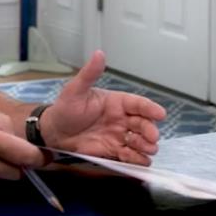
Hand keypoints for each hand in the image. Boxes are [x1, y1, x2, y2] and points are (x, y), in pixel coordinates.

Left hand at [40, 51, 166, 164]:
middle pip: (143, 124)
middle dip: (150, 131)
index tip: (161, 114)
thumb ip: (89, 74)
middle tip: (152, 138)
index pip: (138, 104)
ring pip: (140, 141)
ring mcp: (119, 135)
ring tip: (146, 150)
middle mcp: (122, 119)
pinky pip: (130, 156)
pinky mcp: (113, 151)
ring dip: (146, 146)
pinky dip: (137, 160)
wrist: (54, 133)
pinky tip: (141, 162)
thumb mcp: (75, 90)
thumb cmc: (66, 109)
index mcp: (117, 102)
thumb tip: (99, 53)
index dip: (150, 108)